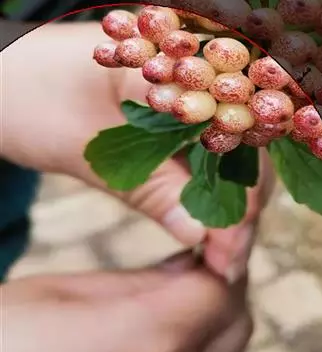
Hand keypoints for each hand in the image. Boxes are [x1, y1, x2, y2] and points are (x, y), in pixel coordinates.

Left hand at [1, 21, 275, 280]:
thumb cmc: (27, 94)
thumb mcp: (87, 148)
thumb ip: (151, 188)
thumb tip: (202, 236)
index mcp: (176, 64)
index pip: (234, 140)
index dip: (239, 201)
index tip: (228, 255)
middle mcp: (193, 74)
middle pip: (241, 150)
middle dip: (239, 210)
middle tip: (225, 264)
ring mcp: (187, 96)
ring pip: (228, 157)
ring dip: (227, 206)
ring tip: (218, 254)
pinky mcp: (176, 118)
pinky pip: (206, 157)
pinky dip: (206, 194)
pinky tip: (204, 224)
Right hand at [1, 251, 252, 351]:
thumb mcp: (62, 294)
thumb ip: (140, 281)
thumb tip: (187, 267)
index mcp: (152, 339)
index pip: (223, 288)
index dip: (218, 259)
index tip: (203, 244)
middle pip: (236, 324)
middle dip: (223, 289)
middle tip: (194, 267)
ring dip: (217, 325)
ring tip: (181, 303)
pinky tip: (171, 345)